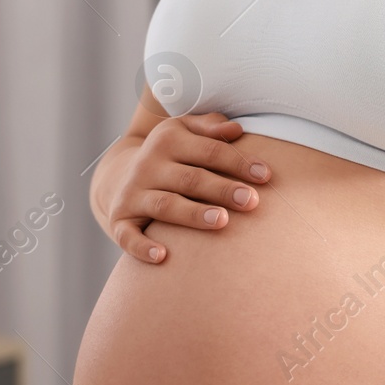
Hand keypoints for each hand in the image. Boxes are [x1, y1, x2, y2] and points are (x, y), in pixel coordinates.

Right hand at [100, 112, 270, 263]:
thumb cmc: (169, 154)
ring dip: (193, 214)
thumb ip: (211, 128)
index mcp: (168, 139)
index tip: (265, 176)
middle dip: (222, 189)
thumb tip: (237, 129)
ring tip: (222, 221)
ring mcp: (132, 193)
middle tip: (251, 201)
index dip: (238, 162)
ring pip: (166, 205)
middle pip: (191, 178)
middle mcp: (148, 165)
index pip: (210, 151)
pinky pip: (127, 235)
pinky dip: (141, 247)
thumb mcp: (185, 131)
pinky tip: (162, 256)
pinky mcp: (119, 219)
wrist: (119, 174)